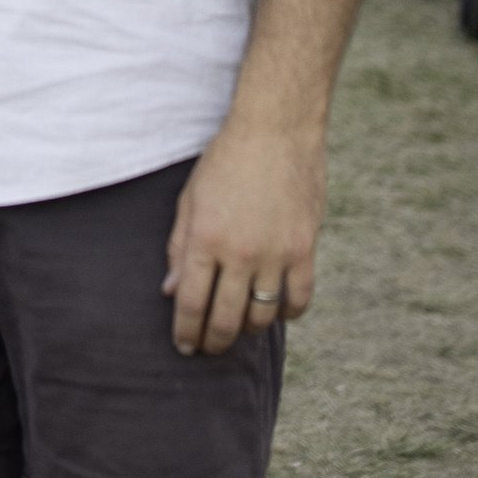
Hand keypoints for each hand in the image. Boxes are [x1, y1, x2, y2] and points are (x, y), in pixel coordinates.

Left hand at [163, 119, 322, 354]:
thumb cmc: (226, 161)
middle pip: (225, 319)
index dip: (185, 332)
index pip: (191, 304)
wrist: (276, 130)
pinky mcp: (305, 248)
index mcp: (205, 239)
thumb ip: (180, 247)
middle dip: (213, 342)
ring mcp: (276, 253)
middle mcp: (240, 252)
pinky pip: (299, 298)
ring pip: (263, 315)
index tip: (184, 346)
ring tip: (239, 326)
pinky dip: (287, 312)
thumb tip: (171, 290)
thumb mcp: (190, 200)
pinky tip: (275, 309)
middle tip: (208, 348)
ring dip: (248, 328)